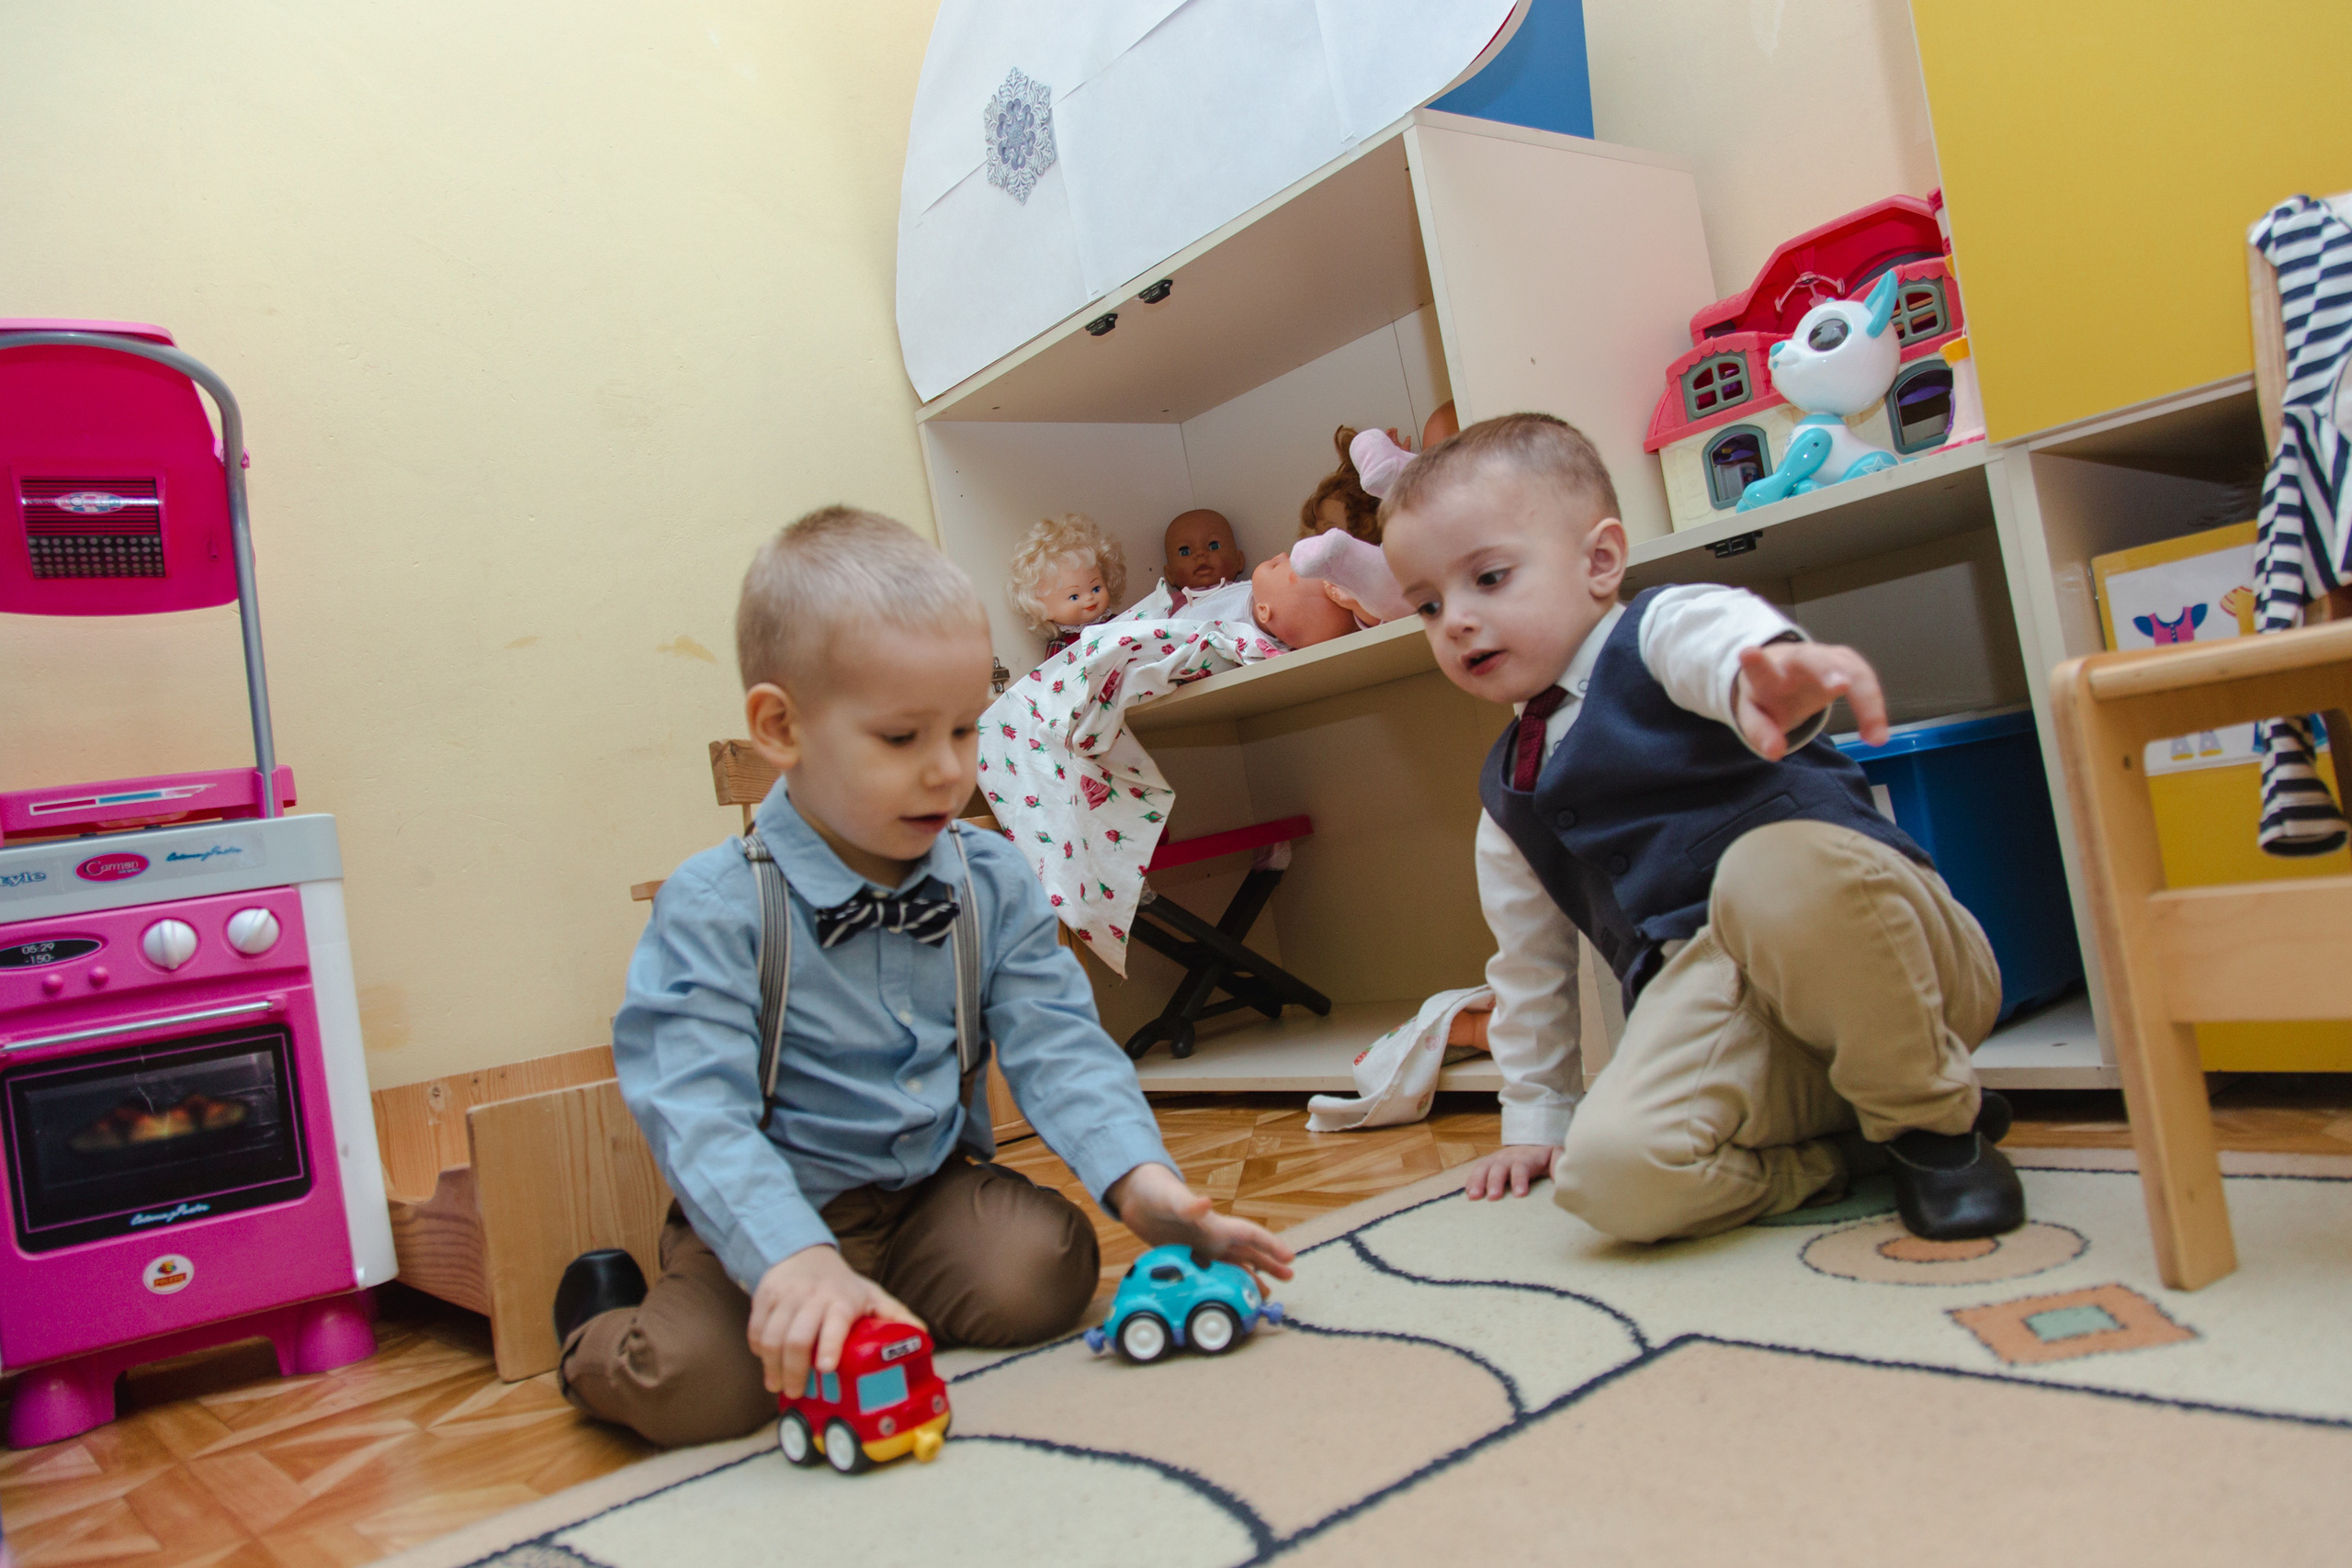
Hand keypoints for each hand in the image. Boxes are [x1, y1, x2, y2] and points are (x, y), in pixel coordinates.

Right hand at [746, 1245, 923, 1396]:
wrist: (803, 1253)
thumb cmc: (842, 1285)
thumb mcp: (872, 1296)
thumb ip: (895, 1317)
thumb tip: (923, 1337)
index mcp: (842, 1299)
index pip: (835, 1322)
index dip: (831, 1345)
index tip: (827, 1368)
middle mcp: (812, 1296)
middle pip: (798, 1338)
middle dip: (794, 1371)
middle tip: (796, 1392)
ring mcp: (785, 1295)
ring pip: (772, 1337)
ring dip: (772, 1367)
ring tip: (777, 1385)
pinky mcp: (764, 1296)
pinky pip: (755, 1328)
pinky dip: (758, 1349)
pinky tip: (766, 1361)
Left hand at [1110, 1163, 1294, 1282]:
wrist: (1134, 1194)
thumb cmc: (1155, 1190)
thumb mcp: (1172, 1198)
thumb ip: (1188, 1204)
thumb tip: (1205, 1202)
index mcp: (1215, 1224)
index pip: (1250, 1234)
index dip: (1271, 1245)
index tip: (1290, 1258)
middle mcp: (1211, 1237)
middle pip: (1248, 1251)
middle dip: (1269, 1263)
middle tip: (1290, 1278)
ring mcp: (1199, 1247)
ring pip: (1232, 1264)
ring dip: (1249, 1276)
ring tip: (1265, 1292)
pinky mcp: (1184, 1255)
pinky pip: (1209, 1273)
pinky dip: (1221, 1283)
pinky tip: (1224, 1293)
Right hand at [1462, 1144, 1557, 1199]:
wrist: (1534, 1144)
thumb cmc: (1546, 1158)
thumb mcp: (1557, 1158)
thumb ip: (1559, 1165)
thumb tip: (1565, 1178)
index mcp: (1528, 1157)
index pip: (1522, 1166)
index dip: (1519, 1179)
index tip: (1519, 1194)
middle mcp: (1509, 1156)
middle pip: (1500, 1166)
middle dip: (1495, 1181)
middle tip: (1493, 1197)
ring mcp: (1497, 1159)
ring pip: (1484, 1167)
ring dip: (1478, 1181)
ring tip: (1473, 1197)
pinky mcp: (1489, 1164)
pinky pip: (1477, 1170)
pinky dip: (1471, 1181)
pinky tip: (1467, 1194)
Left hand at [1733, 640, 1887, 759]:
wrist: (1782, 669)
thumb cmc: (1768, 694)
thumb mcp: (1755, 714)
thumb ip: (1761, 732)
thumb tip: (1775, 752)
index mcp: (1767, 673)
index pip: (1759, 669)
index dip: (1755, 663)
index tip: (1748, 654)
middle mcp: (1797, 661)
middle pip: (1811, 660)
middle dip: (1825, 669)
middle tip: (1840, 685)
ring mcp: (1826, 659)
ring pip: (1849, 669)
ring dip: (1864, 696)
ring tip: (1873, 734)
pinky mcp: (1847, 663)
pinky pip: (1865, 681)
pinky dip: (1873, 708)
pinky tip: (1875, 736)